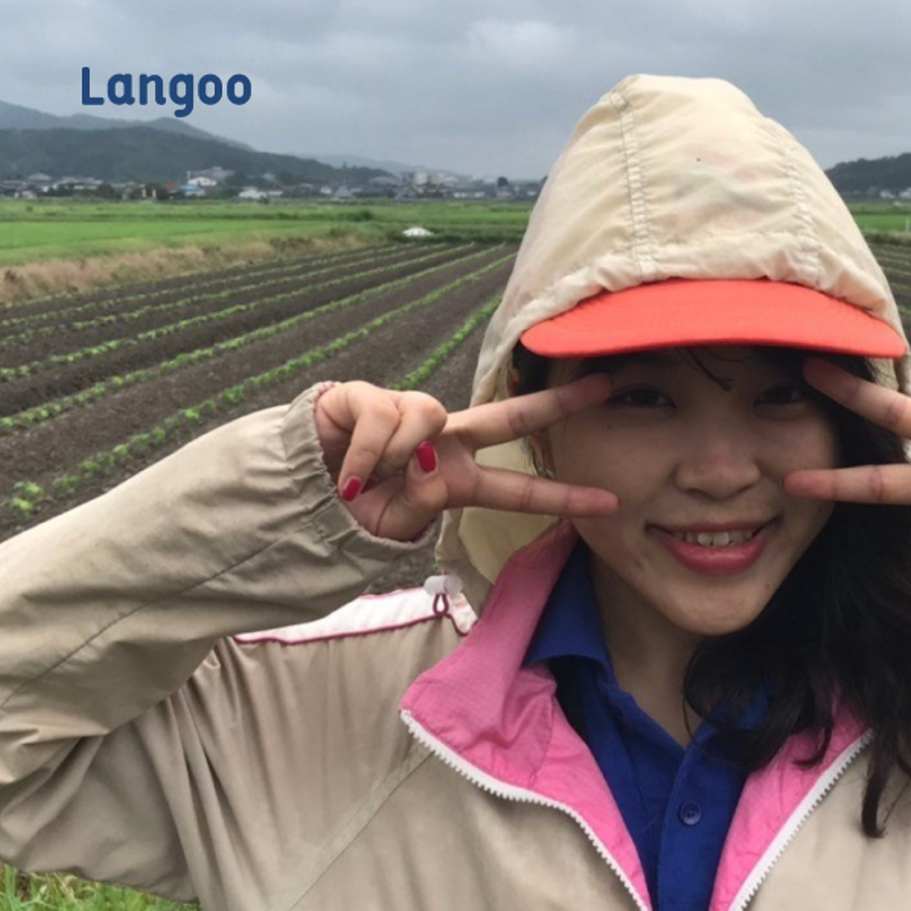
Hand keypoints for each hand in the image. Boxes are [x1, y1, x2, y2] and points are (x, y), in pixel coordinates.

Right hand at [313, 377, 619, 541]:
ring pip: (430, 416)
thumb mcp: (396, 525)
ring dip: (398, 455)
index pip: (518, 489)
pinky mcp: (370, 395)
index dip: (562, 495)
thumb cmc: (354, 511)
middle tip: (607, 384)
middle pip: (508, 416)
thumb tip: (434, 467)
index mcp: (457, 478)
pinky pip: (383, 420)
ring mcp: (409, 413)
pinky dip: (364, 456)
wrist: (298, 495)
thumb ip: (424, 503)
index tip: (612, 501)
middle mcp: (443, 440)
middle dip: (556, 402)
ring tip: (365, 482)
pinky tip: (347, 475)